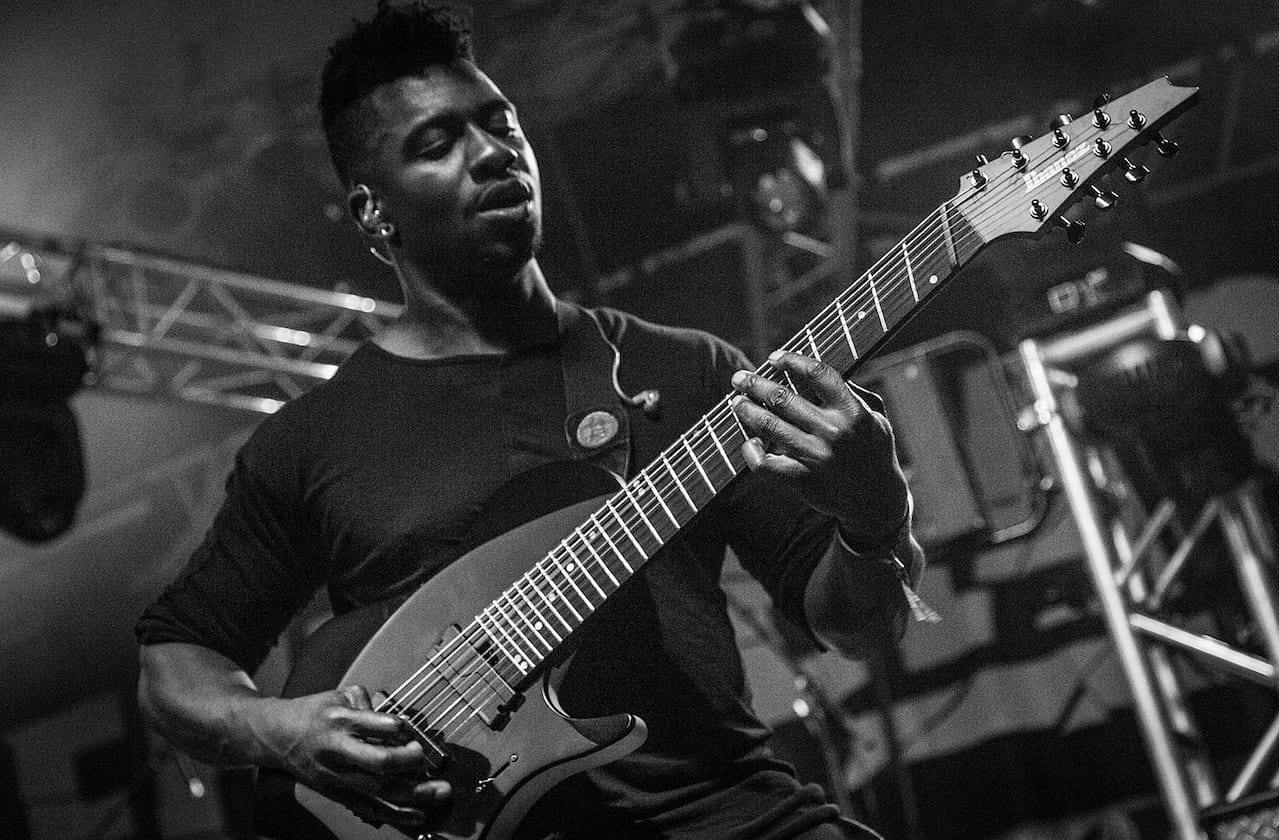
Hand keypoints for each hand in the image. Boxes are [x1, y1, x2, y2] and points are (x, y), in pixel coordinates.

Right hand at [256, 685, 451, 831]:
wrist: (277, 736)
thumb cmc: (313, 713)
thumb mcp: (338, 695)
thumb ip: (368, 702)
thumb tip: (397, 718)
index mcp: (340, 720)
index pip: (375, 724)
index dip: (399, 727)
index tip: (412, 728)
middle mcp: (339, 751)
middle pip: (378, 763)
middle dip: (407, 762)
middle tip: (422, 756)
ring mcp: (338, 777)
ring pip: (380, 790)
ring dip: (414, 793)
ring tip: (439, 791)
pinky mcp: (338, 794)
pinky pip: (370, 808)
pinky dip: (396, 815)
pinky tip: (418, 815)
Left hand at [729, 350, 908, 541]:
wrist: (876, 499)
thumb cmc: (874, 451)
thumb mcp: (875, 416)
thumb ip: (852, 392)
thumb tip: (817, 372)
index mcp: (852, 411)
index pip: (817, 374)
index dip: (792, 361)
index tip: (774, 357)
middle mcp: (832, 431)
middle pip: (783, 398)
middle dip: (755, 384)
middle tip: (740, 377)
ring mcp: (815, 456)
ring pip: (769, 426)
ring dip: (747, 410)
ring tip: (736, 402)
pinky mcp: (802, 479)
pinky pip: (766, 463)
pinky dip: (752, 451)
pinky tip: (748, 443)